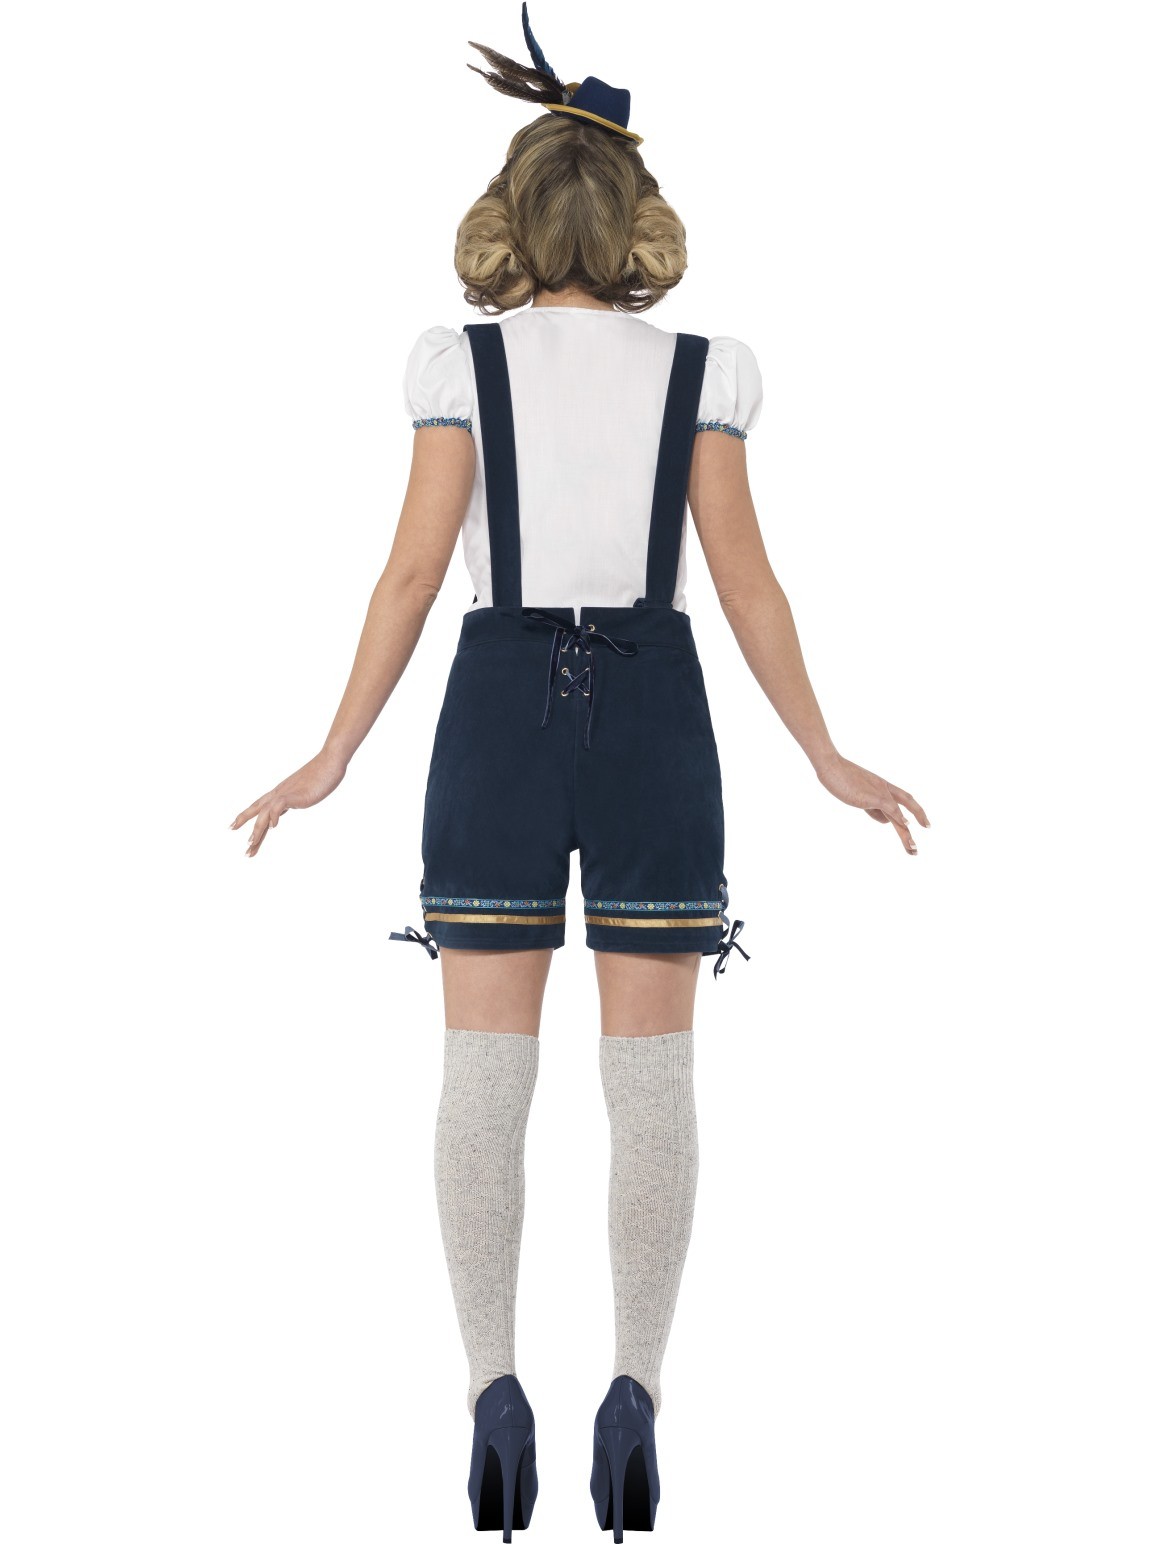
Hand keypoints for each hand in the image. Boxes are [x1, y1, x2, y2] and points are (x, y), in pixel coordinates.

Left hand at [230, 748, 347, 856]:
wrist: (330, 761)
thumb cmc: (321, 774)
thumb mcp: (302, 791)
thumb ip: (293, 799)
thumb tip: (287, 805)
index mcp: (280, 793)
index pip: (258, 806)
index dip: (244, 816)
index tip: (232, 826)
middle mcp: (279, 793)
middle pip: (256, 810)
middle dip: (243, 823)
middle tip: (238, 841)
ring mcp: (286, 793)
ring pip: (264, 812)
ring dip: (257, 829)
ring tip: (251, 844)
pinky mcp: (295, 795)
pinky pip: (278, 806)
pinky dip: (273, 817)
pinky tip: (274, 827)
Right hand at [813, 753, 929, 854]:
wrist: (831, 767)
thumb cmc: (840, 779)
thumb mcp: (859, 796)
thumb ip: (873, 808)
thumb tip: (886, 822)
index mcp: (882, 787)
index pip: (904, 799)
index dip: (915, 809)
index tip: (921, 823)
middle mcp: (885, 789)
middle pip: (908, 804)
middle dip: (920, 818)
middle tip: (926, 832)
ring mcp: (880, 792)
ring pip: (899, 814)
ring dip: (906, 834)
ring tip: (913, 849)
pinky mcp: (873, 796)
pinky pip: (891, 808)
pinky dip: (899, 817)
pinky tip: (907, 826)